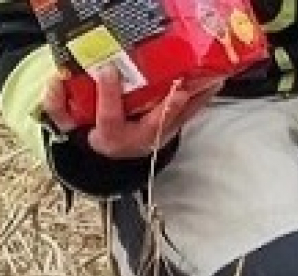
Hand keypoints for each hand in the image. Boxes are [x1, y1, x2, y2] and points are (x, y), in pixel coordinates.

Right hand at [42, 65, 223, 158]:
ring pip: (180, 119)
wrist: (112, 155)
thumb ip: (57, 105)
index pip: (110, 116)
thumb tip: (56, 81)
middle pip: (155, 123)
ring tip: (209, 81)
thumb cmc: (91, 132)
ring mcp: (159, 136)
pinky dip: (202, 100)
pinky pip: (190, 115)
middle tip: (179, 89)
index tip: (108, 70)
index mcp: (112, 136)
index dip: (108, 94)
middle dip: (168, 107)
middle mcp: (140, 139)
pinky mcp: (173, 130)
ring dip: (196, 100)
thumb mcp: (67, 123)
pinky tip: (214, 84)